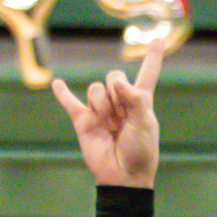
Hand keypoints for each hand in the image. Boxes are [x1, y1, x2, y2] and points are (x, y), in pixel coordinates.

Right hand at [51, 45, 161, 188]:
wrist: (123, 177)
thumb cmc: (141, 153)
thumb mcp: (145, 125)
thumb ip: (135, 100)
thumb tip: (116, 80)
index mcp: (141, 102)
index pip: (147, 74)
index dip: (153, 57)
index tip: (158, 39)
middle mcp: (121, 102)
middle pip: (113, 77)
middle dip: (117, 94)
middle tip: (122, 119)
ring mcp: (100, 110)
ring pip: (95, 89)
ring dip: (102, 106)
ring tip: (109, 126)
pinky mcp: (83, 120)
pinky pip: (70, 102)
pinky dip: (63, 93)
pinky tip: (58, 85)